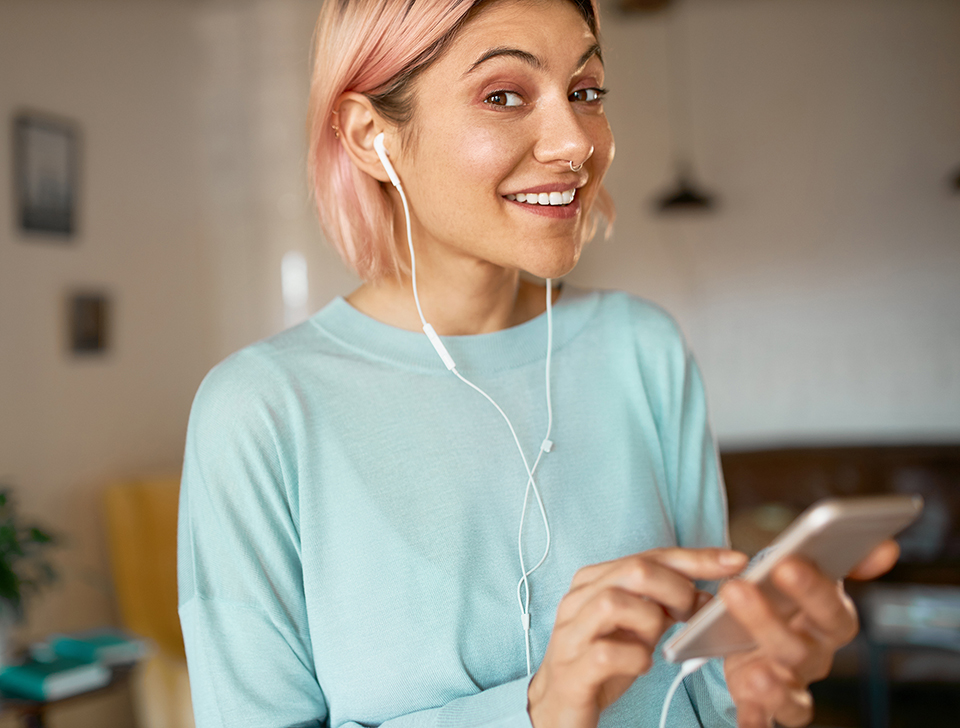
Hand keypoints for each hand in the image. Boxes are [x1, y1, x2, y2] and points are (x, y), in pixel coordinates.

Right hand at [528, 547, 748, 727]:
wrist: (558, 705)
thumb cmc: (602, 661)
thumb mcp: (635, 627)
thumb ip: (663, 605)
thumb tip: (708, 593)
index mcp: (594, 580)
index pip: (650, 556)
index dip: (696, 558)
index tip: (735, 561)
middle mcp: (578, 599)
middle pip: (634, 570)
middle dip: (677, 589)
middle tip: (692, 614)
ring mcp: (571, 633)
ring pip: (615, 603)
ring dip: (652, 622)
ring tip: (656, 643)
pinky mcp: (572, 669)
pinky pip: (606, 653)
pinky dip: (635, 658)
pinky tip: (642, 665)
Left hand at [721, 540, 899, 727]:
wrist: (753, 624)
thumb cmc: (784, 594)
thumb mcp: (804, 567)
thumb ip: (843, 560)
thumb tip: (886, 549)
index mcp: (828, 622)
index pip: (832, 611)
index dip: (813, 590)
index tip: (786, 562)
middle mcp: (815, 657)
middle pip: (801, 650)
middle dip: (768, 621)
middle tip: (737, 589)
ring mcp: (791, 684)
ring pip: (792, 696)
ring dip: (774, 688)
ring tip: (755, 674)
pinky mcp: (763, 702)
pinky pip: (763, 719)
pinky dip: (755, 724)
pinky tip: (746, 724)